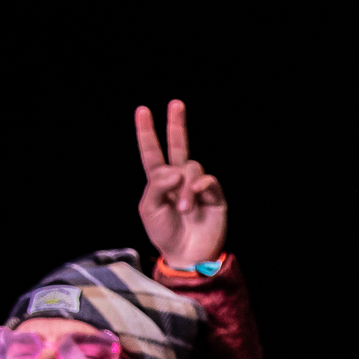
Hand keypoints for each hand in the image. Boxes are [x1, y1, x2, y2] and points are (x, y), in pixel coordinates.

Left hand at [135, 101, 226, 268]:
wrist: (186, 255)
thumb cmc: (164, 234)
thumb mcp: (149, 208)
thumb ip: (157, 184)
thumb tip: (174, 169)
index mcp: (159, 181)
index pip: (152, 152)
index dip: (147, 132)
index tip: (142, 110)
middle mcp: (178, 180)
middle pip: (177, 145)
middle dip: (176, 124)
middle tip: (175, 103)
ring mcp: (197, 187)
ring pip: (191, 167)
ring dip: (185, 187)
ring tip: (183, 208)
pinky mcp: (215, 197)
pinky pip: (208, 180)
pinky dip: (199, 186)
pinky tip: (194, 199)